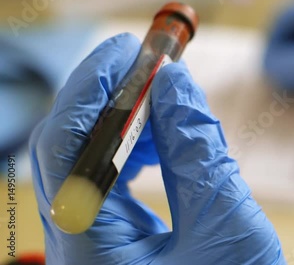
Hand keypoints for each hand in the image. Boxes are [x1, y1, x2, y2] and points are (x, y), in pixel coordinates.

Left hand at [30, 33, 284, 264]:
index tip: (131, 50)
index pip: (66, 147)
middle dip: (106, 99)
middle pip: (66, 150)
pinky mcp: (105, 241)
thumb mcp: (228, 228)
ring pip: (81, 162)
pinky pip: (100, 180)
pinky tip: (155, 143)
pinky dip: (127, 150)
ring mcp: (87, 247)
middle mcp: (76, 250)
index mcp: (92, 253)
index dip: (94, 88)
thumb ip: (198, 152)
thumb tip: (174, 84)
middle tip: (149, 67)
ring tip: (162, 107)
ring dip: (120, 124)